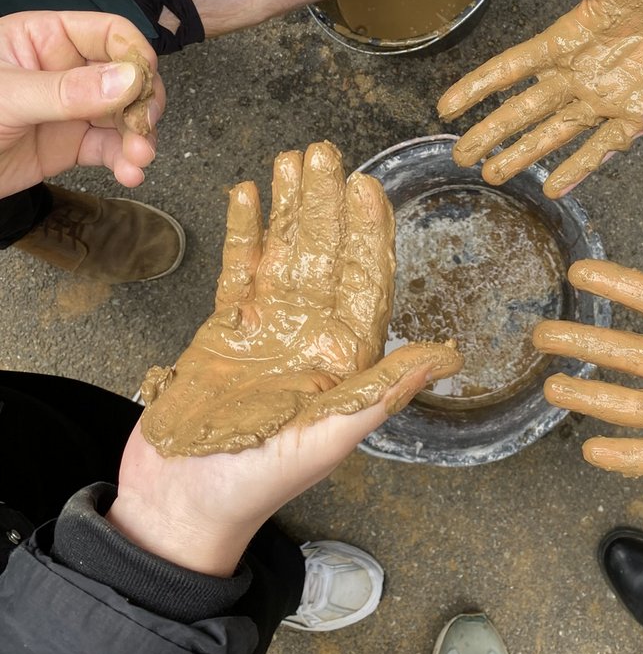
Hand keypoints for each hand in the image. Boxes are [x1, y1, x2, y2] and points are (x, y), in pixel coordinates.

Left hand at [0, 11, 161, 195]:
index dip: (134, 54)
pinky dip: (125, 160)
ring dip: (138, 136)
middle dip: (142, 102)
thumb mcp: (7, 98)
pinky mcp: (69, 144)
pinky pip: (108, 147)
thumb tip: (129, 79)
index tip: (145, 83)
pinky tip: (130, 173)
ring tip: (140, 158)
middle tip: (146, 126)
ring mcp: (69, 108)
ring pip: (122, 114)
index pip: (107, 32)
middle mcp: (64, 69)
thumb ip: (67, 91)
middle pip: (125, 74)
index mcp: (44, 38)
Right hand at [114, 143, 459, 572]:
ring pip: (283, 252)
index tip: (368, 186)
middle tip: (325, 151)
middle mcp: (309, 333)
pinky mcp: (225, 330)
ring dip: (288, 206)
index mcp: (343, 356)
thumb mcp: (331, 436)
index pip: (365, 279)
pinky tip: (247, 194)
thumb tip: (450, 354)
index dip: (368, 231)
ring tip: (291, 158)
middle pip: (323, 253)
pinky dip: (243, 232)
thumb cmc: (260, 481)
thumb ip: (385, 389)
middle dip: (326, 203)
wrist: (181, 503)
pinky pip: (238, 269)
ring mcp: (267, 328)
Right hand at [438, 0, 642, 197]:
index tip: (448, 107)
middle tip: (460, 155)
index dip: (480, 87)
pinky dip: (578, 168)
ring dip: (525, 154)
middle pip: (525, 110)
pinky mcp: (637, 116)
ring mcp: (606, 100)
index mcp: (566, 40)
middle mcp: (579, 75)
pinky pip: (602, 148)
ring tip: (494, 175)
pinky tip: (553, 187)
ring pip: (554, 134)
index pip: (513, 69)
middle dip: (492, 132)